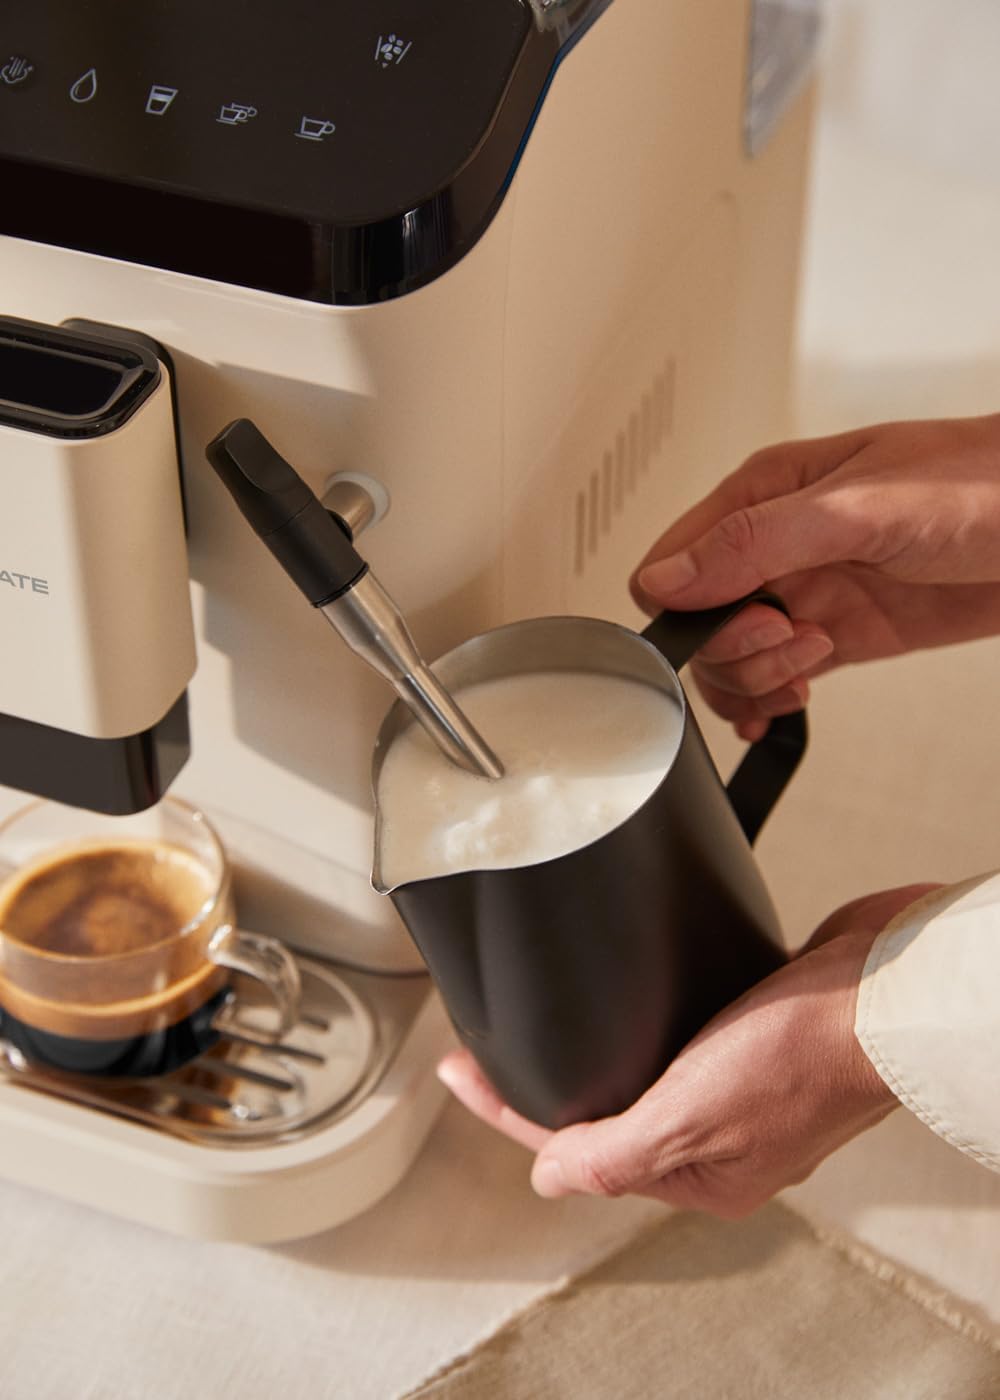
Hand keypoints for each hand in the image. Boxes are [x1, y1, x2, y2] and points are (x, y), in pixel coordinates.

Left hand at [437, 883, 940, 1217]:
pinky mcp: (763, 1028)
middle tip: (488, 1050)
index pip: (579, 1150)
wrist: (889, 987)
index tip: (457, 1069)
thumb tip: (547, 1184)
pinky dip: (652, 1020)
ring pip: (650, 1073)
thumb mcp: (690, 1115)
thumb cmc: (802, 1051)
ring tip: (550, 1024)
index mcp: (705, 1175)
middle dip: (549, 1084)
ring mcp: (745, 1083)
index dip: (508, 1109)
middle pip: (610, 1113)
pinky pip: (687, 1033)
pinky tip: (631, 993)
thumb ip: (614, 1154)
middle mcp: (724, 1137)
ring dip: (601, 1050)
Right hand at [631, 415, 999, 738]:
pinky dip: (768, 703)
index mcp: (763, 495)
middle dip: (739, 650)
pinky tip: (787, 705)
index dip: (695, 610)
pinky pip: (775, 677)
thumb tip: (670, 579)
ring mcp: (807, 591)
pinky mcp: (839, 633)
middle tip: (797, 637)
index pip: (673, 564)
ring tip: (817, 657)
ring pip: (733, 659)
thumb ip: (756, 542)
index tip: (756, 617)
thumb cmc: (979, 485)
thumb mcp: (857, 508)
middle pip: (699, 624)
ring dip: (762, 679)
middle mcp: (775, 546)